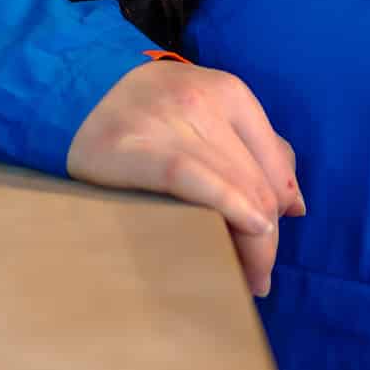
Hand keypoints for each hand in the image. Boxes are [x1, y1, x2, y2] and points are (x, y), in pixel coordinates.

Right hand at [65, 57, 305, 297]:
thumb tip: (295, 204)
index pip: (274, 165)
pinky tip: (244, 233)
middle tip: (258, 277)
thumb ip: (254, 146)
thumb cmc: (151, 112)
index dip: (280, 211)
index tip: (270, 242)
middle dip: (266, 239)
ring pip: (234, 189)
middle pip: (257, 184)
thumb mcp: (207, 110)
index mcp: (229, 92)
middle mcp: (203, 102)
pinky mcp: (134, 147)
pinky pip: (193, 180)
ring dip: (249, 245)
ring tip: (245, 279)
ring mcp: (169, 121)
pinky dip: (229, 206)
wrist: (74, 91)